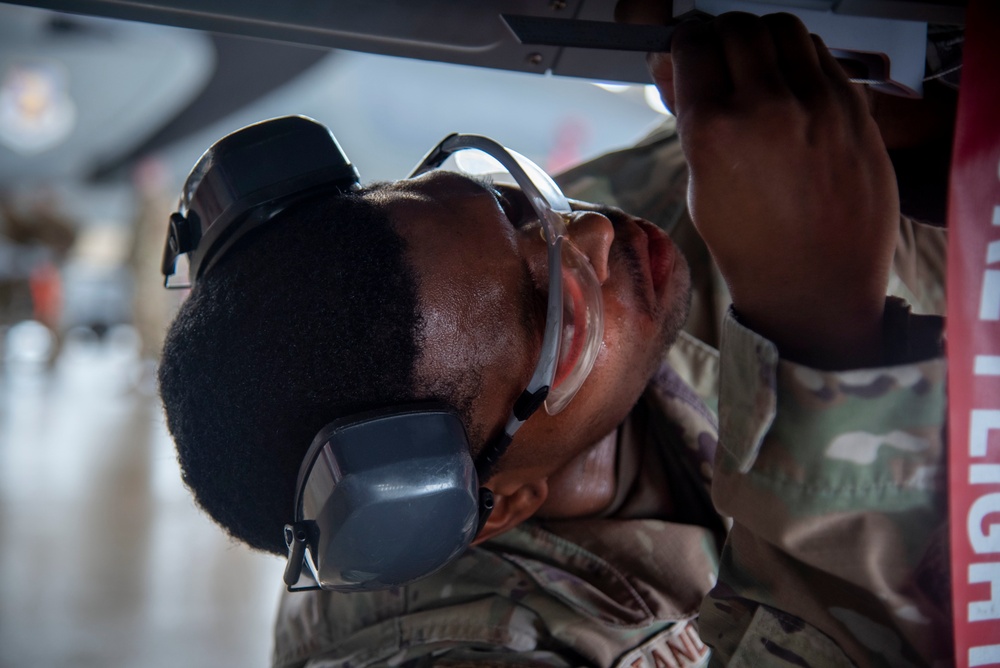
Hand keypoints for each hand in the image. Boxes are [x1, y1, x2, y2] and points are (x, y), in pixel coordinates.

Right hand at [658, 13, 898, 368]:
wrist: (815, 284)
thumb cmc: (753, 246)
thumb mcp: (701, 183)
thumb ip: (690, 117)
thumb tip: (676, 65)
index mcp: (715, 128)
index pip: (693, 42)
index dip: (686, 43)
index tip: (688, 50)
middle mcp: (767, 106)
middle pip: (737, 26)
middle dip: (721, 36)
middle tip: (720, 57)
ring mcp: (817, 103)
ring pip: (783, 28)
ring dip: (763, 38)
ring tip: (759, 67)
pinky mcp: (855, 108)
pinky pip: (821, 54)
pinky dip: (801, 59)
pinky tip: (793, 87)